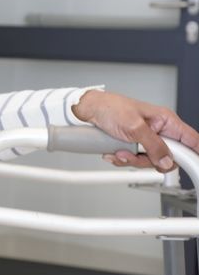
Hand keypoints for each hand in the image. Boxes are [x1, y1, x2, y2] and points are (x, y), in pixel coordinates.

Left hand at [73, 90, 198, 171]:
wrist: (86, 110)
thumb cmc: (109, 108)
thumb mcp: (134, 127)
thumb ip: (153, 145)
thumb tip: (167, 161)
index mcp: (165, 120)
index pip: (192, 140)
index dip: (195, 155)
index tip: (193, 167)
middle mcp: (158, 130)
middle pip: (168, 157)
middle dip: (150, 160)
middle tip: (136, 155)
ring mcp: (146, 139)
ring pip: (150, 161)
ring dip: (132, 160)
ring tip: (119, 151)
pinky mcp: (133, 146)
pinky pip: (134, 160)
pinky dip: (123, 159)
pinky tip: (114, 152)